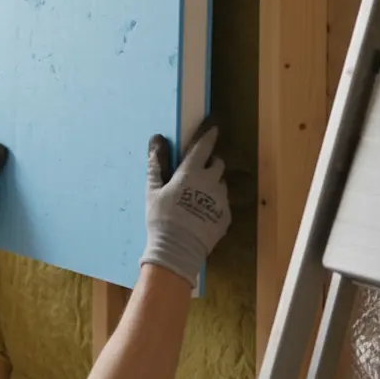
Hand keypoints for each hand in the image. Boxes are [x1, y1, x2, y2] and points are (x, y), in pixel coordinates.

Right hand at [139, 124, 230, 288]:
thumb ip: (157, 165)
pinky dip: (214, 203)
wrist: (177, 250)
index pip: (204, 147)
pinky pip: (222, 203)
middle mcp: (211, 182)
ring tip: (198, 196)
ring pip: (221, 184)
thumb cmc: (161, 218)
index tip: (214, 128)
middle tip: (198, 171)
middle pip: (217, 164)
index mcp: (191, 173)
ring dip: (213, 184)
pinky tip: (201, 213)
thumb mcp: (153, 191)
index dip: (209, 136)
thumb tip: (156, 140)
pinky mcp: (225, 216)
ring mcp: (221, 200)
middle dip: (210, 163)